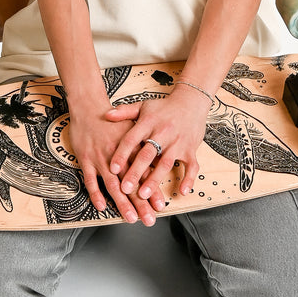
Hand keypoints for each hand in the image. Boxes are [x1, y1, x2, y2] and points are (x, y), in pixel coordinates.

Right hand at [69, 100, 158, 226]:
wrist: (89, 106)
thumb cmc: (112, 121)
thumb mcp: (132, 129)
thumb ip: (143, 147)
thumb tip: (158, 164)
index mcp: (131, 149)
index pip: (144, 173)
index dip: (152, 189)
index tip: (160, 205)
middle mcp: (117, 155)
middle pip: (131, 183)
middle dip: (141, 203)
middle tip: (149, 220)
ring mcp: (100, 158)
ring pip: (113, 184)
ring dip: (122, 203)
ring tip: (130, 218)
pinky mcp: (85, 159)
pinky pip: (90, 180)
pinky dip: (95, 193)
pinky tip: (102, 206)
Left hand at [104, 86, 209, 205]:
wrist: (191, 101)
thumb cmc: (164, 107)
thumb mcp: (143, 106)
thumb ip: (124, 112)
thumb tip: (106, 115)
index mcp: (148, 123)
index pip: (132, 139)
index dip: (122, 154)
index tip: (112, 169)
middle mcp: (163, 133)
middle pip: (147, 155)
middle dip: (135, 172)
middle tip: (125, 188)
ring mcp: (178, 142)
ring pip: (165, 163)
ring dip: (155, 180)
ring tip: (144, 194)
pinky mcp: (190, 149)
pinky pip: (191, 166)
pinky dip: (188, 179)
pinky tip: (182, 192)